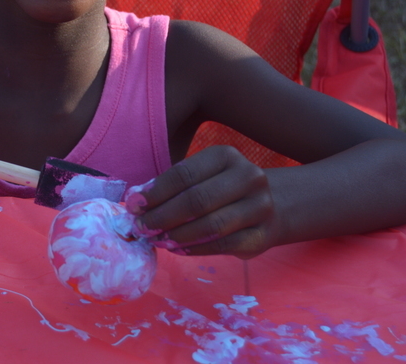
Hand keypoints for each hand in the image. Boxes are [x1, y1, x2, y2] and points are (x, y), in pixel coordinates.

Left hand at [126, 146, 277, 258]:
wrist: (271, 205)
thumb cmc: (222, 188)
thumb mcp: (201, 176)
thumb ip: (171, 186)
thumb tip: (135, 200)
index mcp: (226, 156)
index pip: (184, 174)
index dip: (156, 192)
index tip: (133, 205)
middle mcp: (248, 177)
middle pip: (197, 200)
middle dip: (163, 216)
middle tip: (141, 228)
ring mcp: (260, 207)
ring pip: (211, 225)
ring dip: (178, 235)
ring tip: (157, 241)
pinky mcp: (263, 235)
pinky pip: (223, 245)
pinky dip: (195, 249)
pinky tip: (177, 249)